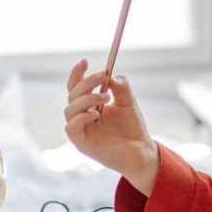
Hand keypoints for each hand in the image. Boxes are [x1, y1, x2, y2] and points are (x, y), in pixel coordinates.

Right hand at [63, 59, 158, 194]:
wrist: (141, 150)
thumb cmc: (133, 127)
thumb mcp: (128, 102)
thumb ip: (120, 87)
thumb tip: (110, 74)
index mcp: (90, 105)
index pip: (76, 87)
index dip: (77, 74)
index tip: (85, 61)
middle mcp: (82, 116)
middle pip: (72, 95)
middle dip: (86, 82)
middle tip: (103, 77)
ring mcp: (80, 130)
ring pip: (70, 109)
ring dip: (87, 98)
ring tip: (106, 97)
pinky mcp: (81, 143)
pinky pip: (71, 127)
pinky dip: (81, 117)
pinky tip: (96, 114)